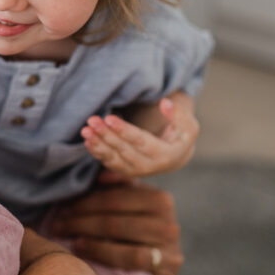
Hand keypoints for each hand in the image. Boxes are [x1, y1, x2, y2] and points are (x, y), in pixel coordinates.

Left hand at [48, 174, 182, 274]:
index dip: (84, 204)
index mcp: (160, 200)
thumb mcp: (129, 193)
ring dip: (97, 251)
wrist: (158, 247)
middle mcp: (170, 227)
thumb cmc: (131, 216)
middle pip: (116, 225)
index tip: (61, 208)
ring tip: (72, 246)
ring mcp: (171, 256)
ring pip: (129, 254)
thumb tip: (100, 173)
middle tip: (56, 225)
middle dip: (81, 223)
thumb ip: (117, 180)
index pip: (115, 201)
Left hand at [81, 96, 197, 177]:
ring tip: (85, 131)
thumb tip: (165, 103)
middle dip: (106, 135)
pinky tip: (87, 140)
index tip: (109, 118)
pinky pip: (108, 162)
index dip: (124, 130)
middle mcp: (149, 167)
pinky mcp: (125, 171)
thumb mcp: (188, 126)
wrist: (174, 157)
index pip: (141, 142)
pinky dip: (97, 152)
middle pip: (124, 150)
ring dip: (98, 144)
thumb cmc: (181, 137)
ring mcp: (135, 171)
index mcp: (165, 156)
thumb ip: (179, 115)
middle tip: (92, 120)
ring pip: (113, 158)